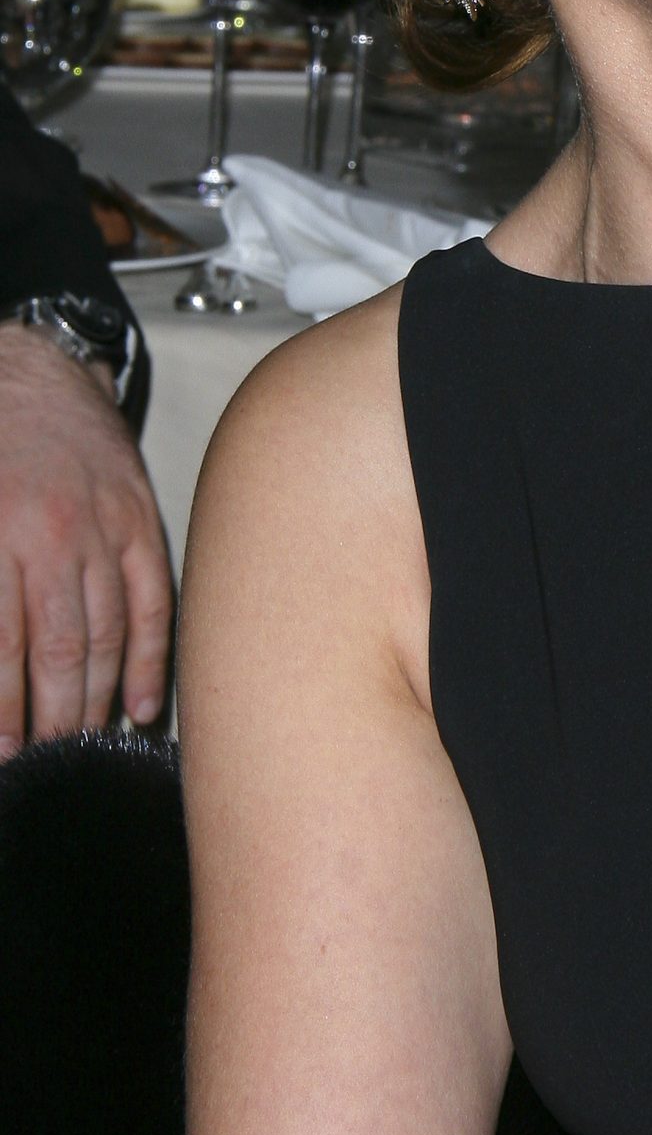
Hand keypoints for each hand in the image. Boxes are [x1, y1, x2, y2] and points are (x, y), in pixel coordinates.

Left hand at [0, 323, 172, 753]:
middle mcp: (52, 538)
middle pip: (57, 655)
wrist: (29, 367)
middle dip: (46, 723)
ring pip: (107, 636)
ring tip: (76, 747)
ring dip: (91, 702)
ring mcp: (104, 529)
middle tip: (37, 767)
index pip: (0, 650)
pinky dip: (150, 658)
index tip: (1, 755)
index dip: (0, 713)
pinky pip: (153, 602)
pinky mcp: (139, 519)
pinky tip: (140, 704)